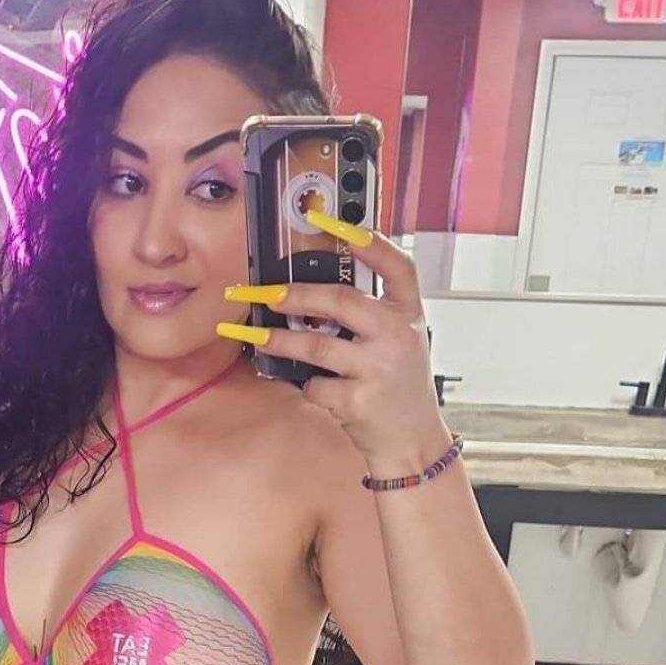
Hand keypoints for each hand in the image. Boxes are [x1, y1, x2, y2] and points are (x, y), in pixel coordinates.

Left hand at [217, 210, 449, 464]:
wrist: (413, 442)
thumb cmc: (397, 385)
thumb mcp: (397, 341)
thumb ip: (368, 315)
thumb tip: (306, 291)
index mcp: (409, 314)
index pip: (397, 266)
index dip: (367, 241)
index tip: (332, 222)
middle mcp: (399, 336)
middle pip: (341, 301)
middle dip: (294, 294)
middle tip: (262, 292)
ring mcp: (379, 369)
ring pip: (315, 345)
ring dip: (277, 340)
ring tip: (253, 335)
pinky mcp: (359, 401)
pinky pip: (314, 385)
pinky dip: (305, 385)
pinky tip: (312, 388)